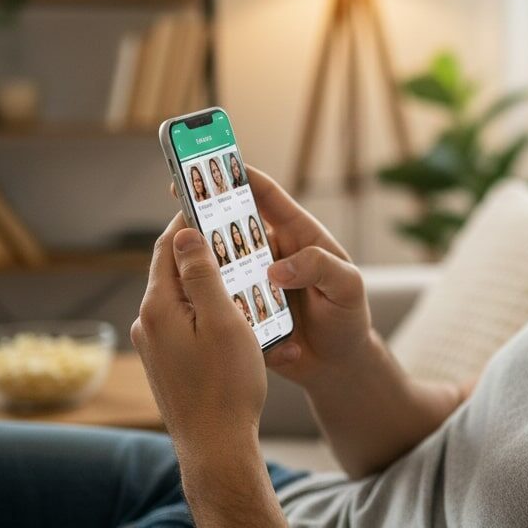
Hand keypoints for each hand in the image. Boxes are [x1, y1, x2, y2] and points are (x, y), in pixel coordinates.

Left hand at [131, 212, 266, 454]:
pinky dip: (203, 307)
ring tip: (238, 270)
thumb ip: (202, 274)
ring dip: (204, 280)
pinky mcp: (165, 364)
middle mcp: (147, 324)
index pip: (168, 247)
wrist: (216, 447)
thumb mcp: (223, 320)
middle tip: (231, 231)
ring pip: (179, 298)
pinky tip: (229, 313)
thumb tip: (185, 233)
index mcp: (159, 307)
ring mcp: (154, 346)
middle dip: (200, 248)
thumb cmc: (227, 384)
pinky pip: (183, 322)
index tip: (210, 202)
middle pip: (172, 270)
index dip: (189, 221)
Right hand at [170, 166, 371, 387]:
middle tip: (179, 204)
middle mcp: (270, 253)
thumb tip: (276, 268)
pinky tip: (197, 305)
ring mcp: (253, 280)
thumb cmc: (348, 317)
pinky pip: (219, 299)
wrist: (337, 365)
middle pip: (232, 224)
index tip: (214, 163)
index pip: (267, 197)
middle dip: (206, 212)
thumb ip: (319, 268)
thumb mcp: (347, 287)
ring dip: (200, 258)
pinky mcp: (241, 310)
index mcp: (298, 235)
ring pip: (218, 262)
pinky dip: (208, 299)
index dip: (242, 176)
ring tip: (180, 256)